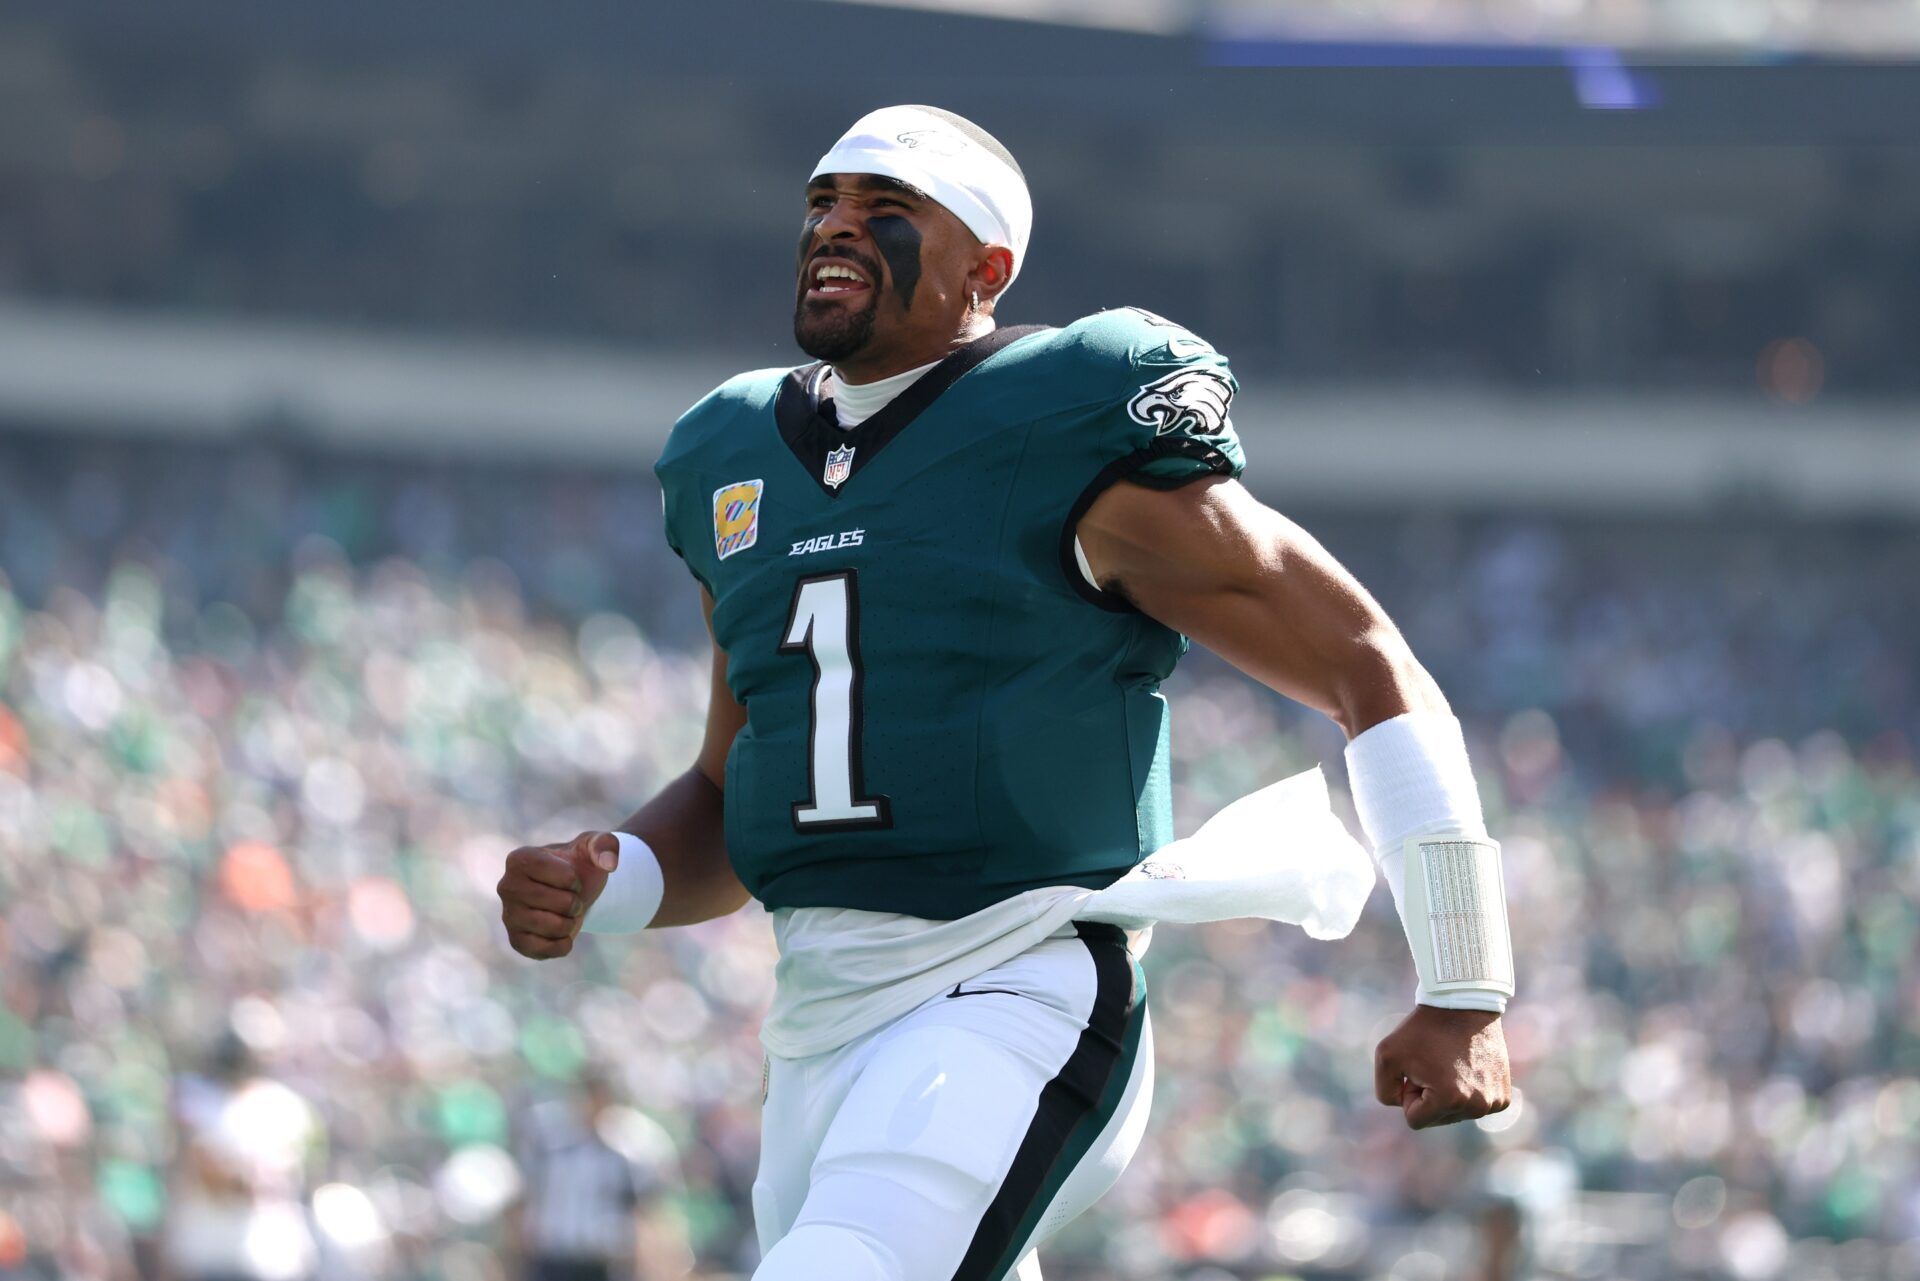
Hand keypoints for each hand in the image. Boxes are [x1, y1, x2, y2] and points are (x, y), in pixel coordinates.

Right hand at [497, 831, 621, 958]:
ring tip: (563, 914)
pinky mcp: (516, 941)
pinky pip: (545, 950)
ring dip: (570, 923)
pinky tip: (561, 934)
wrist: (572, 892)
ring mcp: (508, 915)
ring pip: (554, 927)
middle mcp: (507, 886)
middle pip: (561, 903)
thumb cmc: (579, 865)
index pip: (566, 877)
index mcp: (520, 859)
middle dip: (576, 903)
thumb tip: (609, 863)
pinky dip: (563, 945)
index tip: (569, 878)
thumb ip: (605, 845)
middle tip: (569, 899)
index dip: (577, 880)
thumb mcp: (594, 846)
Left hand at [1373, 1005, 1511, 1129]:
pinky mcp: (1504, 1096)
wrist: (1463, 1004)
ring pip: (1455, 1113)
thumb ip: (1385, 1091)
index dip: (1408, 1093)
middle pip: (1437, 1118)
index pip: (1414, 1120)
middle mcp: (1477, 1107)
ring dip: (1447, 1094)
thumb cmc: (1422, 1029)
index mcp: (1450, 1100)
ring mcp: (1494, 1102)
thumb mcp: (1386, 1056)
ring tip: (1450, 1063)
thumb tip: (1404, 1107)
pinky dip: (1467, 1092)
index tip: (1417, 1067)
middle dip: (1429, 1095)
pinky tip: (1468, 1067)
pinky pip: (1473, 1106)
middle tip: (1434, 1063)